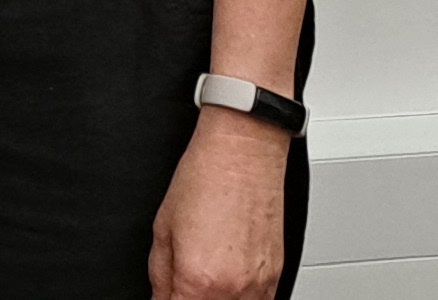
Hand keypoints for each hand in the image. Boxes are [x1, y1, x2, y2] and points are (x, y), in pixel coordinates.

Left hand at [147, 108, 291, 299]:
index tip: (165, 296)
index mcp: (198, 280)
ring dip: (215, 299)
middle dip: (189, 299)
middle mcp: (233, 289)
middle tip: (183, 285)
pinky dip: (240, 297)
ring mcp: (260, 285)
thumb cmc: (204, 179)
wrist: (243, 152)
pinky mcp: (277, 275)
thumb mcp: (162, 230)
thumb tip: (161, 297)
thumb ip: (160, 276)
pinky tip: (228, 279)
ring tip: (206, 278)